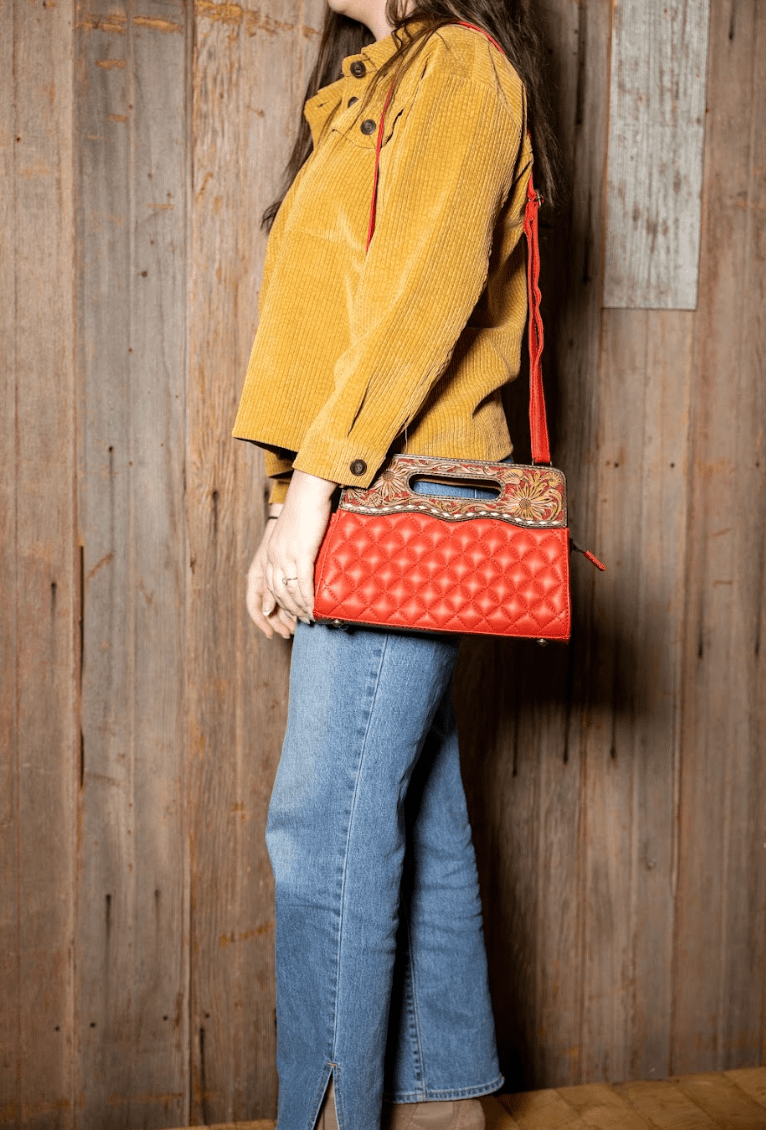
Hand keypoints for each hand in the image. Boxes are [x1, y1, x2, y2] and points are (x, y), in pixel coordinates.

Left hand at [263, 470, 336, 623]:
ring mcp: (286, 556)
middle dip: (288, 610)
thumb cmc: (305, 508)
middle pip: (277, 593)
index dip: (276, 603)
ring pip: (289, 591)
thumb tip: (305, 559)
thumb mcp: (294, 532)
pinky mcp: (301, 554)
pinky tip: (314, 608)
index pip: (269, 586)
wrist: (307, 491)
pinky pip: (303, 583)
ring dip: (299, 608)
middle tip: (301, 621)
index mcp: (271, 553)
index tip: (286, 614)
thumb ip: (296, 547)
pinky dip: (308, 599)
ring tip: (310, 618)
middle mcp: (274, 557)